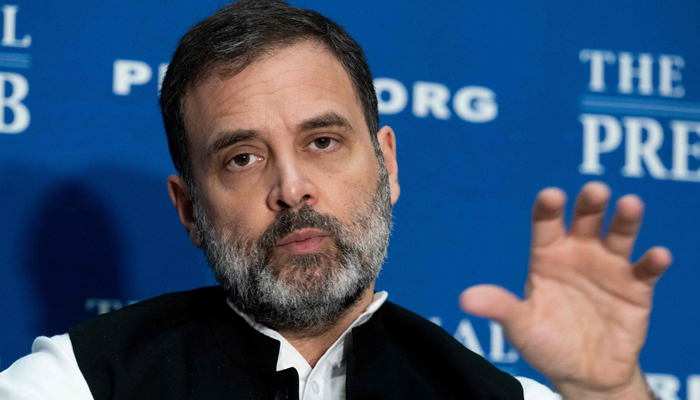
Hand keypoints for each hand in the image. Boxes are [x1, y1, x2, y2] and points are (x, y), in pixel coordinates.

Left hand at [459, 182, 670, 398]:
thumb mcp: (520, 326)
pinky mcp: (635, 288)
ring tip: (630, 205)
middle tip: (595, 191)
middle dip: (590, 204)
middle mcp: (578, 254)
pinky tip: (657, 255)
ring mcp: (608, 268)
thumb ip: (499, 307)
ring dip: (626, 220)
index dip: (548, 208)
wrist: (582, 373)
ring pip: (619, 236)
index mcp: (547, 256)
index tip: (551, 196)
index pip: (546, 224)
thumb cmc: (546, 343)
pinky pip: (645, 270)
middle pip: (585, 220)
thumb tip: (465, 299)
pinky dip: (653, 262)